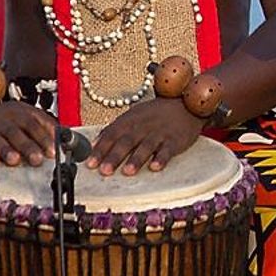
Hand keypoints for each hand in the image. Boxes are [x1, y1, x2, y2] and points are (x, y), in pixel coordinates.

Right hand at [0, 101, 57, 167]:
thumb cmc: (13, 120)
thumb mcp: (31, 117)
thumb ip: (48, 128)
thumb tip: (67, 141)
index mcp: (22, 114)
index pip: (34, 125)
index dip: (44, 138)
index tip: (52, 151)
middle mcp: (5, 120)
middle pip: (16, 132)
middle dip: (27, 147)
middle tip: (37, 160)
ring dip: (6, 150)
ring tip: (14, 160)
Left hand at [86, 96, 203, 176]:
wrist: (185, 103)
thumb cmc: (156, 113)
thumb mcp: (133, 115)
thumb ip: (115, 129)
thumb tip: (95, 142)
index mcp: (130, 120)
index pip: (112, 134)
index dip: (100, 149)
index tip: (90, 164)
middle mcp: (143, 126)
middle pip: (127, 141)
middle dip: (114, 156)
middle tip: (104, 171)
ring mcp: (160, 133)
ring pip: (146, 146)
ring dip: (136, 159)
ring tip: (127, 172)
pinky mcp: (175, 140)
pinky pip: (168, 150)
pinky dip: (161, 158)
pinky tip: (155, 167)